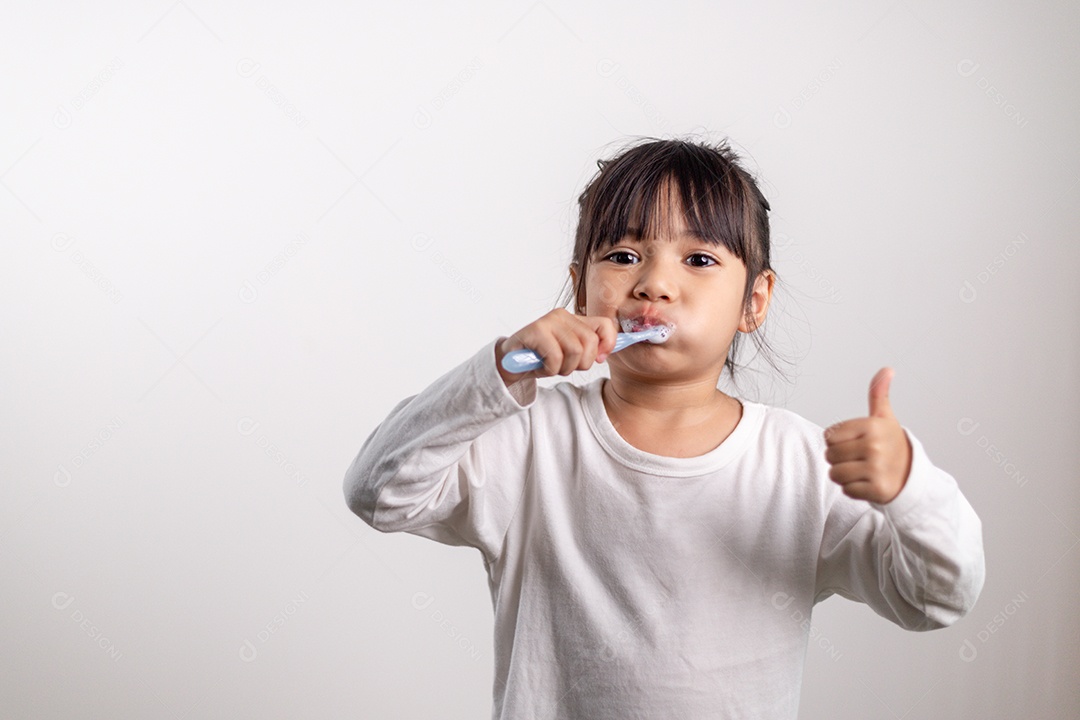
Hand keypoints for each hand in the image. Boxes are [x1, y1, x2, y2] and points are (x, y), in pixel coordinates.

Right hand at [495, 309, 618, 386]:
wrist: (509, 362)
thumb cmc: (541, 358)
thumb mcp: (569, 354)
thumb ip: (588, 350)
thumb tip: (605, 354)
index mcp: (575, 319)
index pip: (605, 325)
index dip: (608, 344)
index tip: (599, 359)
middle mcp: (563, 315)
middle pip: (591, 342)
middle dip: (582, 363)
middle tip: (566, 367)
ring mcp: (548, 321)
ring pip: (575, 351)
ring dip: (564, 368)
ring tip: (552, 367)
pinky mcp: (535, 331)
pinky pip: (556, 357)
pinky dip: (550, 369)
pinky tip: (541, 366)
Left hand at [823, 367, 913, 503]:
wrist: (912, 476)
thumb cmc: (892, 445)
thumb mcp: (885, 418)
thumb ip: (878, 394)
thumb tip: (886, 370)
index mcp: (871, 426)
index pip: (829, 436)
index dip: (837, 440)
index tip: (855, 441)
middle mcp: (874, 447)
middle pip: (829, 456)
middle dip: (839, 459)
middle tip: (858, 458)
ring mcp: (876, 469)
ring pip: (834, 474)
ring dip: (844, 475)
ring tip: (861, 470)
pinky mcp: (876, 490)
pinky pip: (846, 490)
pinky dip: (853, 489)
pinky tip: (867, 482)